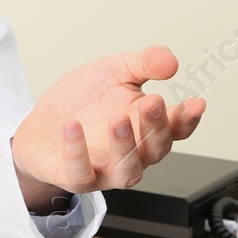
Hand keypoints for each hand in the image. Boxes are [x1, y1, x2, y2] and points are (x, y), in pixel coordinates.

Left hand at [11, 45, 204, 209]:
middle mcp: (131, 153)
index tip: (196, 102)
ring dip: (125, 147)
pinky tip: (72, 128)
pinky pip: (81, 173)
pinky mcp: (75, 177)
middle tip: (151, 103)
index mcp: (145, 127)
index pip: (176, 128)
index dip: (188, 118)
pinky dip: (78, 153)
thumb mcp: (114, 72)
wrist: (40, 124)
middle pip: (155, 149)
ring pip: (127, 171)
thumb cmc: (82, 102)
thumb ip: (144, 63)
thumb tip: (171, 61)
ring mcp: (105, 169)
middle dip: (156, 127)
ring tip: (118, 121)